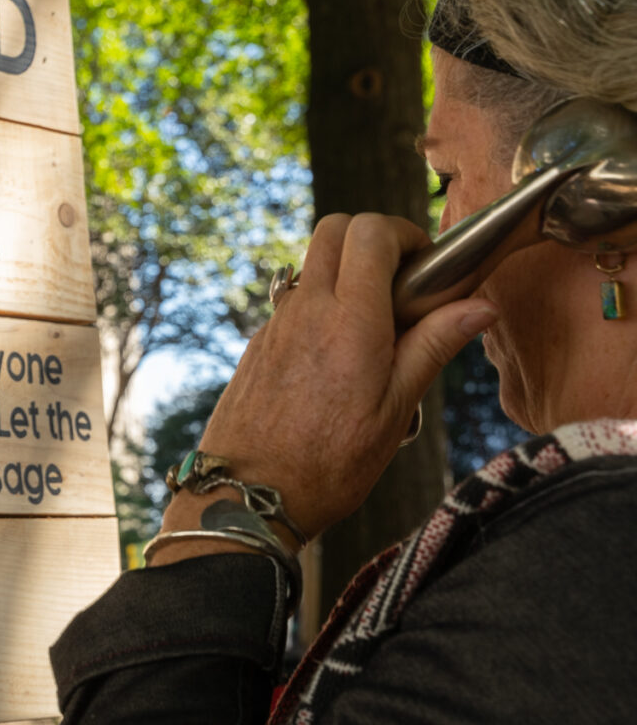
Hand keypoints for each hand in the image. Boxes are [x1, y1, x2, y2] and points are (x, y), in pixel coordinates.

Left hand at [156, 214, 497, 552]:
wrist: (246, 495)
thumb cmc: (327, 464)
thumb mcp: (395, 410)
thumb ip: (433, 347)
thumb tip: (479, 306)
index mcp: (348, 320)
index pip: (369, 232)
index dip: (403, 234)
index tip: (426, 266)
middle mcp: (305, 309)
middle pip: (333, 229)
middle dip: (373, 239)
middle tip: (403, 283)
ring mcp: (275, 323)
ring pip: (312, 264)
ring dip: (347, 273)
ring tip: (376, 328)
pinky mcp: (258, 344)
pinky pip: (293, 302)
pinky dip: (322, 306)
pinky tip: (339, 358)